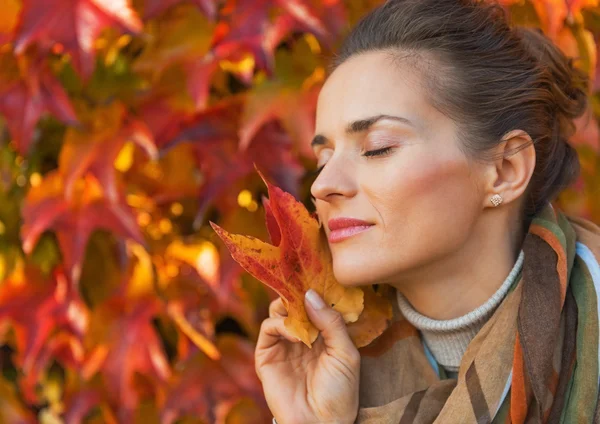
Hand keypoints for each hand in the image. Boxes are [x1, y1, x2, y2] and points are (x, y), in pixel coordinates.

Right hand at [255, 289, 359, 423]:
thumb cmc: (340, 393)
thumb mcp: (346, 353)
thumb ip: (331, 322)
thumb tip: (311, 293)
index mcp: (323, 334)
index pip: (316, 303)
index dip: (317, 290)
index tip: (321, 274)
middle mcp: (303, 336)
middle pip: (295, 303)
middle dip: (300, 293)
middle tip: (306, 287)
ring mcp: (284, 344)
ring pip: (280, 310)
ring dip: (291, 307)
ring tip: (303, 314)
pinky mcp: (267, 354)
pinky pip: (269, 327)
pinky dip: (281, 324)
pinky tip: (297, 334)